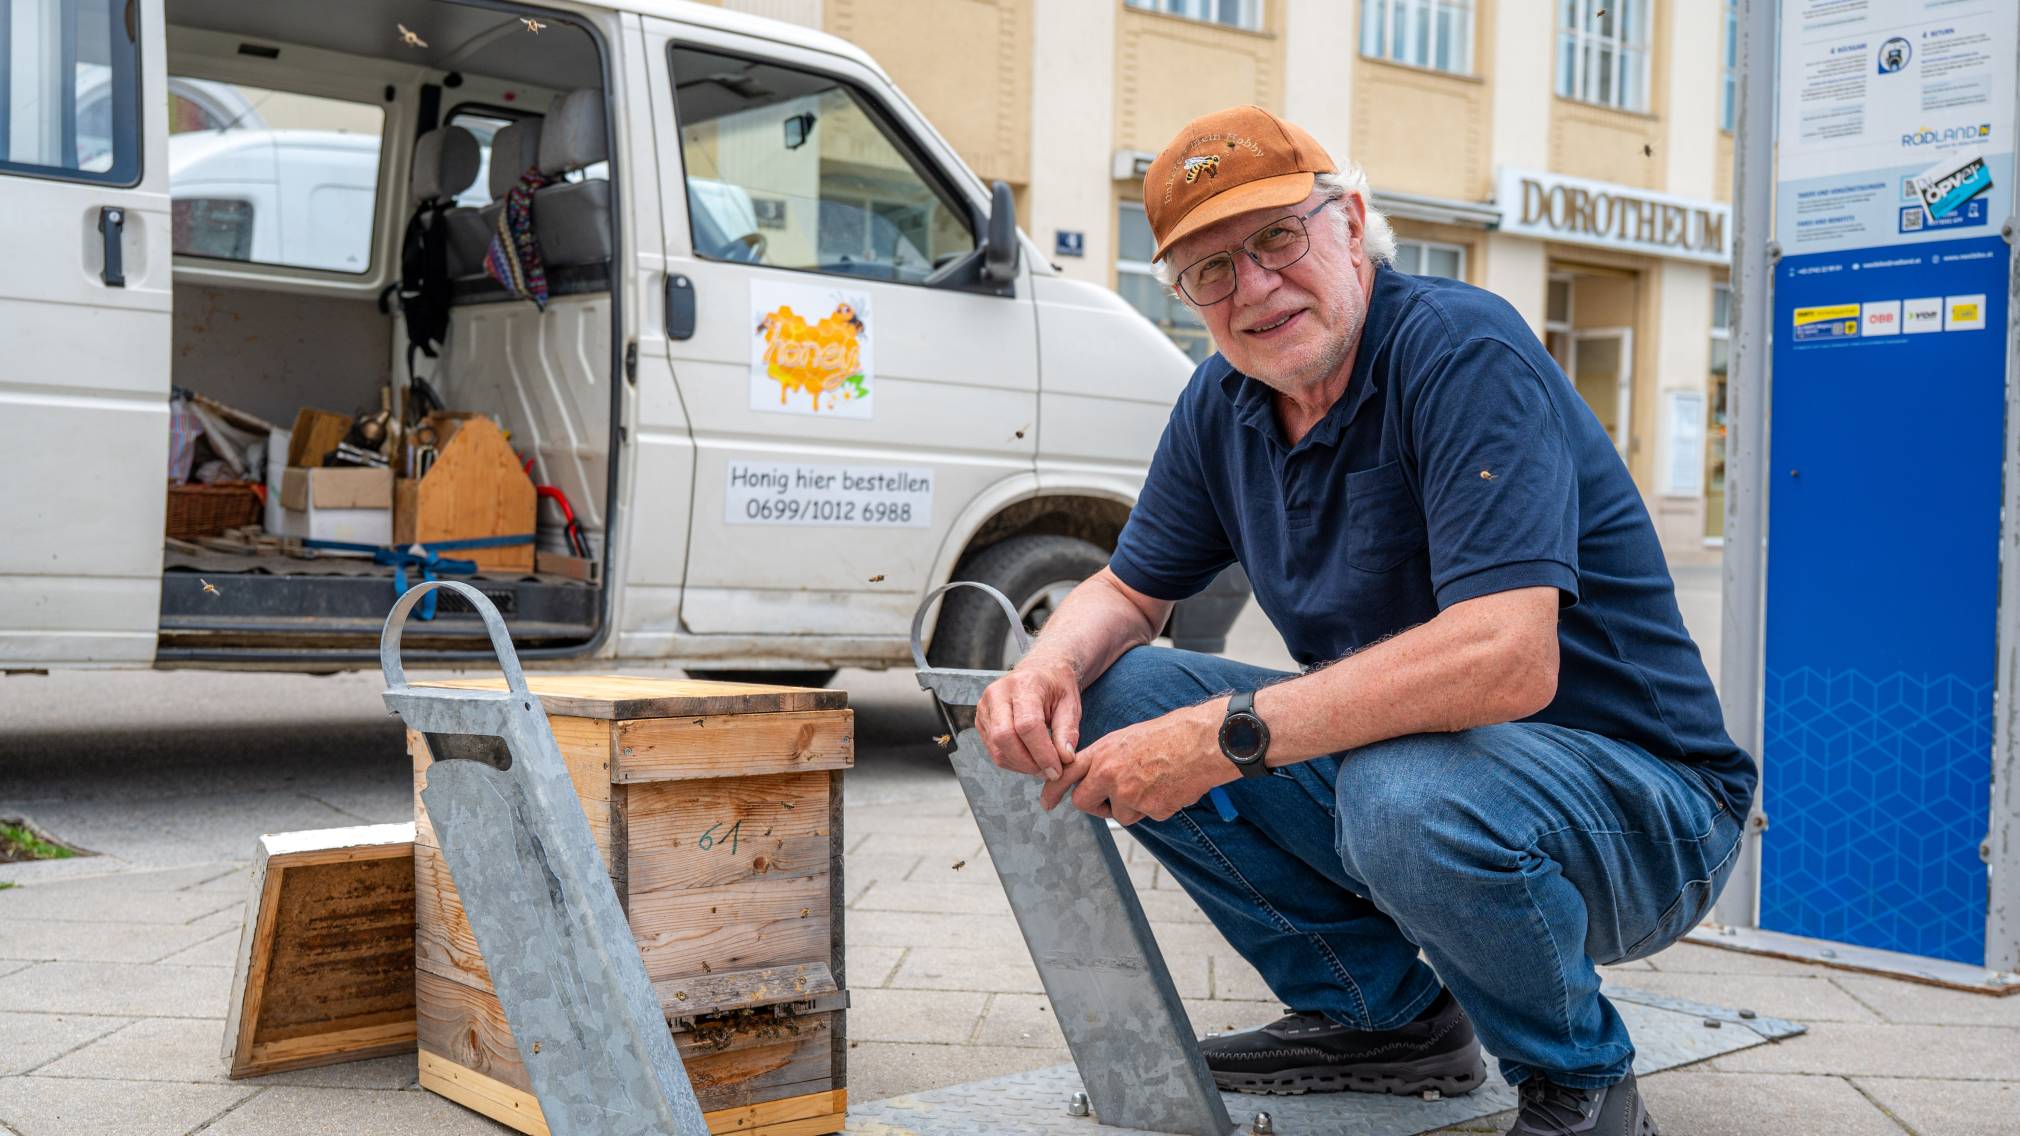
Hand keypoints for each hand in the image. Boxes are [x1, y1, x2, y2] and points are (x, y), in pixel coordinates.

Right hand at [975, 657, 1081, 780]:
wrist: (1039, 670)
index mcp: (1023, 684)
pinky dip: (1012, 761)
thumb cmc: (1056, 686)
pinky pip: (993, 749)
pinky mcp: (980, 720)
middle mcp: (998, 693)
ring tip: (1041, 765)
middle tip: (1049, 771)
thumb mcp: (1071, 703)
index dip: (1042, 753)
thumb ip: (1068, 730)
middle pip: (1004, 738)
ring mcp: (984, 707)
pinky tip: (1029, 758)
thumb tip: (1065, 758)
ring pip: (997, 748)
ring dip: (1021, 765)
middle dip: (1029, 763)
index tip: (1057, 770)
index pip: (1027, 725)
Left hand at [1040, 701, 1237, 824]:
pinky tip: (1169, 787)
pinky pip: (1147, 816)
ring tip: (1154, 783)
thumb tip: (1096, 777)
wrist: (1202, 742)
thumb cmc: (1170, 735)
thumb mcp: (1127, 738)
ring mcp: (1129, 794)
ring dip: (1132, 806)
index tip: (1047, 802)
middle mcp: (1110, 774)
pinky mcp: (1150, 809)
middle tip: (1109, 801)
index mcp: (1103, 752)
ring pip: (1119, 814)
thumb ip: (1107, 758)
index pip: (1067, 773)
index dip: (1053, 790)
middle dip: (1095, 805)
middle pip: (1084, 802)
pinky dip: (1156, 807)